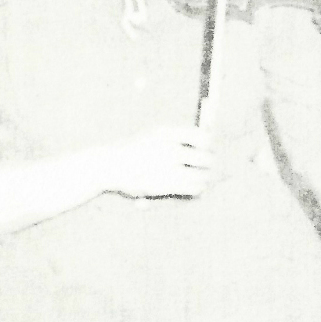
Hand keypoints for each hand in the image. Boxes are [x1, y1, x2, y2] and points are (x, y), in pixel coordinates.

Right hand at [92, 124, 212, 198]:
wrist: (108, 165)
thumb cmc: (135, 150)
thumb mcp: (154, 136)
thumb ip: (177, 137)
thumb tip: (208, 137)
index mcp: (166, 133)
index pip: (202, 137)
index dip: (209, 144)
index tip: (208, 149)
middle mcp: (168, 149)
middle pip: (205, 158)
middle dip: (211, 162)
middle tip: (212, 165)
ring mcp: (166, 169)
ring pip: (202, 175)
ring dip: (207, 176)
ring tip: (206, 177)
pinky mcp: (164, 186)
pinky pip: (193, 187)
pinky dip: (199, 187)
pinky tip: (198, 186)